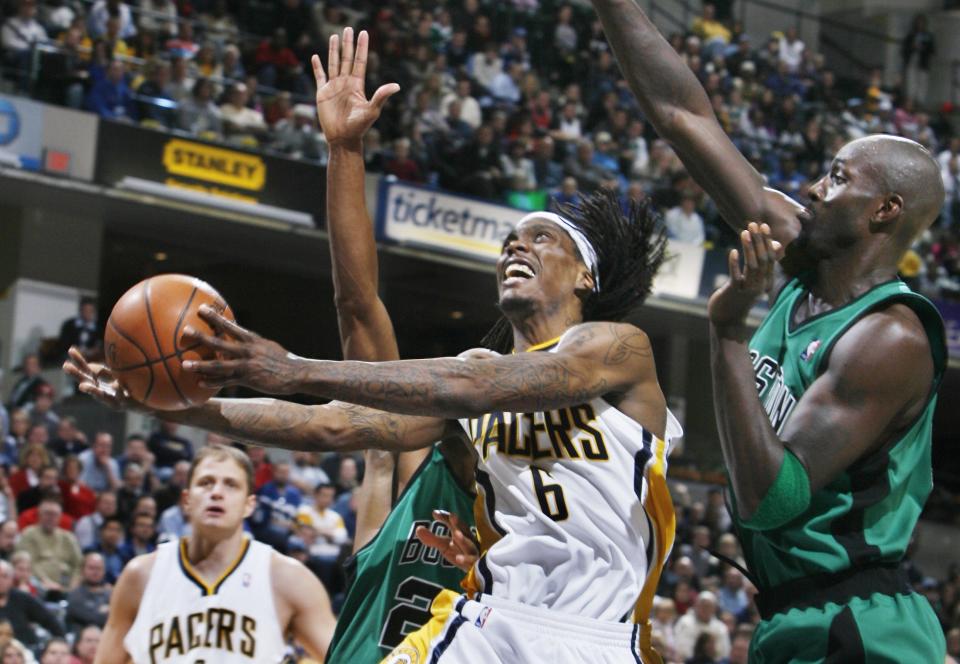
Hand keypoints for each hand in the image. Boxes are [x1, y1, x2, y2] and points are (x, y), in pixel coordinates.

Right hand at [62, 347, 143, 411]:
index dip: (79, 361)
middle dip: (76, 375)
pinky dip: (118, 392)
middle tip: (65, 366)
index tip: (71, 349)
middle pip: (87, 383)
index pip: (87, 370)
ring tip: (81, 386)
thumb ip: (104, 372)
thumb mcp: (118, 376)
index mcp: (101, 384)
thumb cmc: (132, 388)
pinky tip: (115, 386)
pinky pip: (121, 398)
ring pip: (100, 396)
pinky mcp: (125, 406)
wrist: (149, 404)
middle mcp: (104, 393)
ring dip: (91, 391)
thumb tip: (89, 365)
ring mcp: (114, 400)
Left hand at [181, 305, 300, 393]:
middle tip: (185, 331)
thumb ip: (252, 343)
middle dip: (201, 337)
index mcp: (252, 340)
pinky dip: (212, 382)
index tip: (201, 309)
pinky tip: (199, 383)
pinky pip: (226, 381)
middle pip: (220, 342)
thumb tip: (239, 336)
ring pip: (219, 364)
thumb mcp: (268, 346)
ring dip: (200, 364)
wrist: (297, 374)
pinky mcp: (248, 379)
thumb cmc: (283, 360)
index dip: (215, 317)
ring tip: (184, 364)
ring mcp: (247, 365)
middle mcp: (248, 351)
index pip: (230, 326)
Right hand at [312, 27, 399, 146]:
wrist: (343, 139)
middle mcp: (346, 83)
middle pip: (346, 58)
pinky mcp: (322, 93)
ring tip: (334, 36)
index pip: (360, 61)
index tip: (364, 33)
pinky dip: (317, 67)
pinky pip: (319, 77)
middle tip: (348, 28)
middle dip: (347, 43)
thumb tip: (397, 85)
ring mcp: (334, 87)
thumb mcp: (372, 110)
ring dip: (333, 50)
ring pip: (333, 64)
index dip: (362, 47)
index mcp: (357, 85)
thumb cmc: (359, 127)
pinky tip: (316, 56)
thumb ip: (382, 96)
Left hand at [416, 509, 478, 572]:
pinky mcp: (475, 564)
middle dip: (458, 524)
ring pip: (468, 545)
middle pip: (463, 531)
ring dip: (463, 539)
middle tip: (452, 516)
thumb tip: (418, 528)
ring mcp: (472, 552)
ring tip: (456, 535)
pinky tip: (458, 558)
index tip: (435, 513)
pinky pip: (471, 561)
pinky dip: (465, 559)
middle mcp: (467, 540)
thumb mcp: (444, 546)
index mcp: (460, 533)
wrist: (476, 570)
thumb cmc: (459, 553)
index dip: (445, 518)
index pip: (453, 523)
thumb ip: (431, 538)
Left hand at [708, 222, 782, 330]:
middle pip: (763, 259)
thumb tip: (773, 246)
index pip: (770, 258)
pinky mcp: (734, 293)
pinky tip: (733, 251)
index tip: (763, 226)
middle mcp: (760, 285)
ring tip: (744, 232)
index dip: (767, 241)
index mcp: (765, 281)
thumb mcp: (751, 281)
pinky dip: (734, 263)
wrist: (727, 320)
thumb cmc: (737, 298)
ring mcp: (748, 289)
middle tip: (755, 224)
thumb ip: (760, 266)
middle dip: (760, 240)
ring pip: (752, 266)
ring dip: (749, 248)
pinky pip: (736, 276)